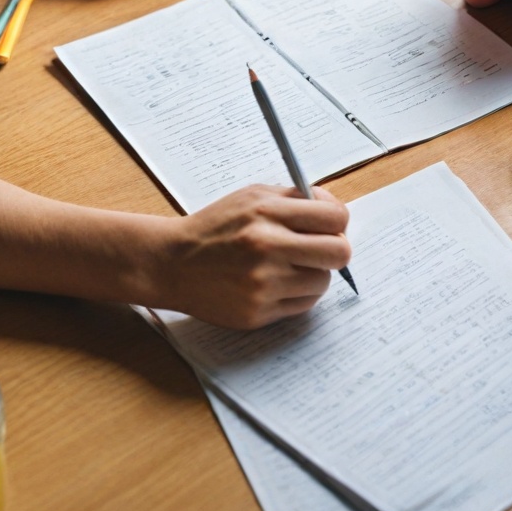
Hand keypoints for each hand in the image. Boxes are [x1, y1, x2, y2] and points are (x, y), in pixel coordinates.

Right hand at [156, 184, 351, 329]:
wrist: (172, 263)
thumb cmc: (215, 228)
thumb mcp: (251, 197)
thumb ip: (293, 199)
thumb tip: (332, 210)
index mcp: (266, 212)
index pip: (335, 217)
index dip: (337, 220)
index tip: (328, 224)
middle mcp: (267, 247)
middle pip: (339, 253)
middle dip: (334, 249)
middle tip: (318, 249)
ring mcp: (263, 284)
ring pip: (322, 282)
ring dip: (312, 274)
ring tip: (287, 266)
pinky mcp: (258, 312)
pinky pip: (302, 305)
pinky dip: (296, 294)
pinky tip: (274, 283)